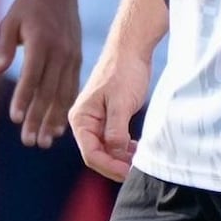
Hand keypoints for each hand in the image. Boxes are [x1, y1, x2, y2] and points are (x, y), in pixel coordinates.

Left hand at [0, 0, 81, 148]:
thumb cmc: (29, 5)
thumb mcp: (10, 21)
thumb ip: (4, 48)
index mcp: (42, 43)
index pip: (31, 77)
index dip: (23, 99)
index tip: (16, 119)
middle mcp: (60, 52)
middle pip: (48, 91)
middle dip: (39, 119)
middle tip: (30, 142)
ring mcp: (71, 56)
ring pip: (63, 94)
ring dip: (53, 119)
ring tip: (45, 140)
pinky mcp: (77, 59)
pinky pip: (72, 88)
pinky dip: (65, 107)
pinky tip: (59, 124)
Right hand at [69, 42, 150, 181]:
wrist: (131, 48)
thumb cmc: (124, 71)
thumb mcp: (121, 104)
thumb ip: (116, 131)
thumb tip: (116, 155)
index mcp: (81, 118)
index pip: (91, 154)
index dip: (110, 166)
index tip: (129, 172)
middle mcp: (84, 121)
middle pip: (97, 154)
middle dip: (116, 165)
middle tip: (137, 170)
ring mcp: (96, 120)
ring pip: (106, 149)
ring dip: (121, 158)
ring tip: (140, 160)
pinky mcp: (108, 117)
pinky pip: (113, 140)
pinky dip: (124, 148)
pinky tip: (137, 149)